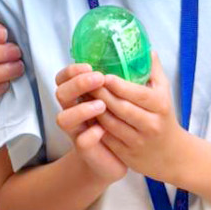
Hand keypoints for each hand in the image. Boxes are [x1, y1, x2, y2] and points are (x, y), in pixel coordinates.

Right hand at [54, 63, 124, 185]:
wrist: (116, 158)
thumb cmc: (121, 122)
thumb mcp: (126, 96)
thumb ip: (131, 76)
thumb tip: (149, 51)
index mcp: (81, 94)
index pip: (64, 77)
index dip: (72, 70)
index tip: (90, 65)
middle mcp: (74, 110)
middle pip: (61, 93)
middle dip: (78, 84)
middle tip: (98, 78)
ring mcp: (76, 130)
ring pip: (64, 118)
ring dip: (82, 109)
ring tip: (102, 105)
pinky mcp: (85, 149)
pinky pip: (81, 141)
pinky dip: (90, 135)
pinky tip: (101, 131)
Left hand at [95, 55, 187, 183]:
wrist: (172, 154)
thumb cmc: (164, 117)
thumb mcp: (164, 92)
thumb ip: (154, 70)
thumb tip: (145, 48)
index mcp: (160, 106)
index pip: (138, 94)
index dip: (119, 85)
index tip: (104, 75)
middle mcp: (151, 125)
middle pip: (121, 108)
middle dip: (101, 94)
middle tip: (87, 82)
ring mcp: (139, 142)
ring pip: (111, 124)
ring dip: (94, 110)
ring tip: (83, 96)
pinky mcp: (128, 155)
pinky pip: (107, 139)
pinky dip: (95, 126)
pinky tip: (86, 115)